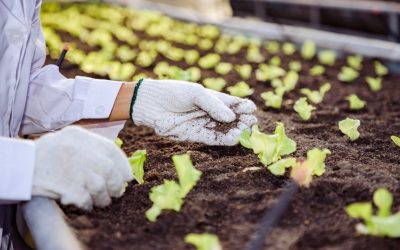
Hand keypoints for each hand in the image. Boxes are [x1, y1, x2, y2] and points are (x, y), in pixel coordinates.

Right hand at [32, 126, 132, 209]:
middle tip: (116, 192)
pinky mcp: (66, 187)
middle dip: (116, 184)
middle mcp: (79, 150)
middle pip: (110, 170)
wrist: (19, 166)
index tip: (127, 176)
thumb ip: (90, 147)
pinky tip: (85, 204)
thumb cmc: (44, 154)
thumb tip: (115, 165)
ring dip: (103, 197)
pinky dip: (89, 205)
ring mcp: (73, 168)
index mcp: (80, 136)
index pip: (111, 150)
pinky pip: (86, 200)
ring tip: (101, 201)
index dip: (123, 166)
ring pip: (100, 186)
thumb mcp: (68, 140)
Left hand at [131, 79, 256, 144]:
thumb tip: (231, 117)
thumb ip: (214, 105)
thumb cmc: (173, 92)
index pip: (232, 104)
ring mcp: (203, 124)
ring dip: (235, 131)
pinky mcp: (195, 135)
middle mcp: (210, 113)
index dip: (243, 107)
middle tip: (251, 123)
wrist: (151, 103)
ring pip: (223, 130)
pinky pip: (212, 139)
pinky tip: (234, 138)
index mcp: (212, 99)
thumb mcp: (196, 93)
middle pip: (231, 119)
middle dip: (242, 121)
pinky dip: (223, 139)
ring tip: (245, 132)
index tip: (251, 109)